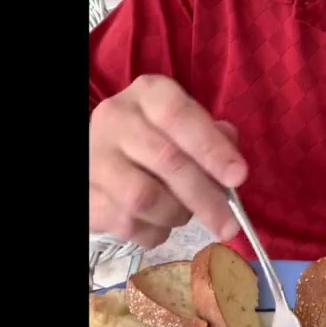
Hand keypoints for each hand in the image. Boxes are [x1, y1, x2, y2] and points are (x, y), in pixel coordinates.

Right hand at [89, 74, 247, 248]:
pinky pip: (128, 225)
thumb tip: (232, 166)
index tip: (238, 177)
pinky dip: (154, 232)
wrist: (104, 156)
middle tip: (229, 224)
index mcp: (147, 94)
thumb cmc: (158, 137)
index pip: (179, 116)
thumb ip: (213, 138)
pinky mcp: (87, 195)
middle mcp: (116, 119)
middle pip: (166, 161)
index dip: (211, 148)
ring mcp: (95, 158)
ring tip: (185, 214)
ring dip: (176, 215)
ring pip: (144, 198)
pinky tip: (159, 223)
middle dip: (205, 197)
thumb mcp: (186, 125)